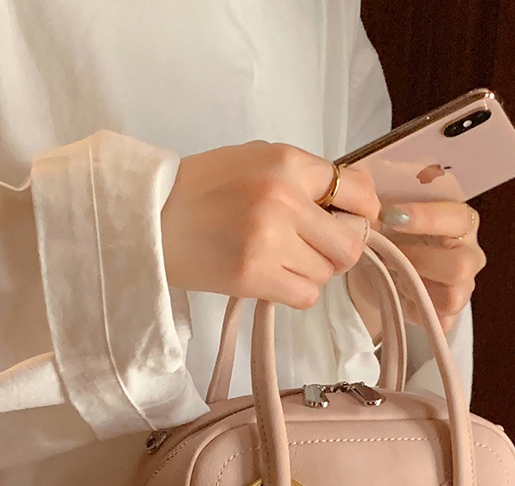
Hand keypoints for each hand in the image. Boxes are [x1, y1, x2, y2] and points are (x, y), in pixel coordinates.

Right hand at [160, 141, 379, 308]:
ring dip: (310, 271)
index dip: (364, 212)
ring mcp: (270, 240)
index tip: (355, 221)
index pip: (356, 191)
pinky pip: (305, 295)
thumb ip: (304, 177)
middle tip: (316, 249)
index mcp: (287, 162)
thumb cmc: (204, 188)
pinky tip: (272, 276)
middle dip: (339, 250)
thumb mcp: (257, 160)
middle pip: (350, 243)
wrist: (150, 217)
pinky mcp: (255, 276)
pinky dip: (295, 290)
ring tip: (280, 258)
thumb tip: (357, 200)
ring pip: (326, 273)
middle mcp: (285, 199)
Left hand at [347, 200, 486, 333]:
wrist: (380, 267)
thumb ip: (378, 187)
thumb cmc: (390, 231)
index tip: (390, 216)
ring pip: (453, 296)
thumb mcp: (383, 204)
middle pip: (460, 264)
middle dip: (418, 260)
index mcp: (460, 220)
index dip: (426, 218)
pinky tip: (400, 297)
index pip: (457, 216)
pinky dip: (417, 312)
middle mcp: (469, 253)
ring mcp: (463, 287)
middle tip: (388, 254)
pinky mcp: (450, 315)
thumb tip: (360, 174)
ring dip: (417, 287)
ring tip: (394, 275)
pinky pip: (442, 322)